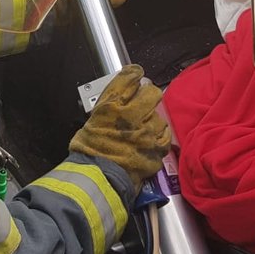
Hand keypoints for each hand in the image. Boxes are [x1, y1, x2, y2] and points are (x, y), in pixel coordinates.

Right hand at [69, 64, 168, 185]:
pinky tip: (151, 139)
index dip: (134, 74)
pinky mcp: (155, 150)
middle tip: (144, 101)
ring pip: (160, 116)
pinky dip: (159, 137)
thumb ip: (108, 106)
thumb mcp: (91, 121)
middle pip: (151, 93)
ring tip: (144, 128)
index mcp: (111, 107)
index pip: (129, 77)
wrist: (96, 179)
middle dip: (149, 95)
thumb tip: (120, 95)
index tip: (136, 75)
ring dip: (153, 120)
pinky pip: (165, 137)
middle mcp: (131, 117)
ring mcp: (146, 134)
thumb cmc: (89, 152)